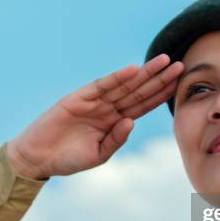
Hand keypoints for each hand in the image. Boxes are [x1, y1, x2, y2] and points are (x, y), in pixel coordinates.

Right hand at [7, 54, 183, 179]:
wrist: (39, 158)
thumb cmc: (68, 159)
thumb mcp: (99, 154)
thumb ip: (116, 139)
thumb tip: (131, 121)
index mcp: (115, 122)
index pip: (143, 105)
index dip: (161, 95)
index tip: (179, 84)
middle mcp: (108, 108)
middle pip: (139, 91)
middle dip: (159, 79)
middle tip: (181, 65)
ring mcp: (94, 101)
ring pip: (125, 85)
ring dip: (144, 73)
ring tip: (164, 61)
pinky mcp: (78, 97)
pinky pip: (102, 86)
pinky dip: (117, 77)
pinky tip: (133, 70)